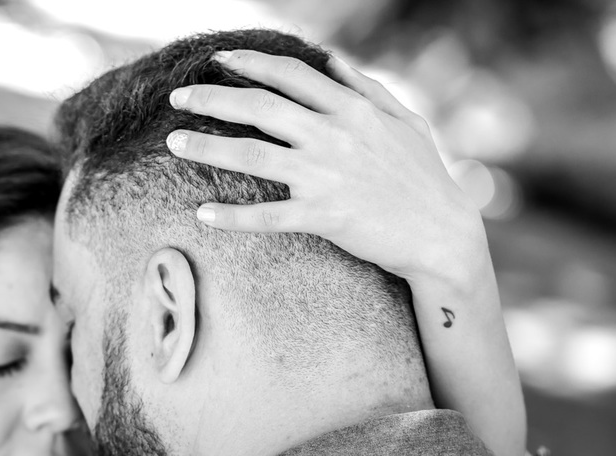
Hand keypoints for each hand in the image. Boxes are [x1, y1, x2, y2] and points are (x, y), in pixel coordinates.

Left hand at [166, 50, 486, 287]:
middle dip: (214, 98)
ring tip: (173, 142)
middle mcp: (334, 136)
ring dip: (208, 147)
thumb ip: (366, 88)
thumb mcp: (404, 121)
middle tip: (177, 95)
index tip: (217, 60)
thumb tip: (332, 60)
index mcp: (352, 109)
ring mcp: (327, 176)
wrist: (442, 234)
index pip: (291, 76)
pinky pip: (269, 216)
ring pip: (254, 156)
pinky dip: (234, 216)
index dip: (250, 64)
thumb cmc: (424, 177)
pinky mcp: (324, 217)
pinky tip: (203, 214)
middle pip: (261, 108)